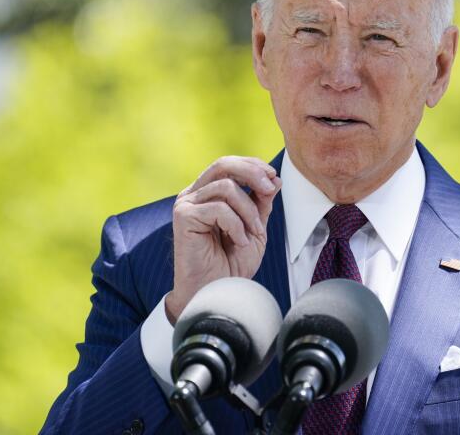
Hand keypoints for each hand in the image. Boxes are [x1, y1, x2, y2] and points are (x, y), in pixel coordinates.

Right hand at [165, 156, 281, 323]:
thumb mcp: (255, 229)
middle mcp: (193, 195)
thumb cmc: (231, 265)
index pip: (228, 165)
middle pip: (223, 165)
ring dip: (248, 211)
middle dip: (252, 173)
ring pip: (226, 188)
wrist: (216, 294)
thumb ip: (261, 204)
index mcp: (207, 194)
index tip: (275, 177)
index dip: (253, 166)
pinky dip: (236, 225)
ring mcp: (186, 204)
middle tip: (271, 188)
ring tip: (253, 234)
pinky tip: (239, 242)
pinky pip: (219, 209)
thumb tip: (275, 179)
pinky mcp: (183, 217)